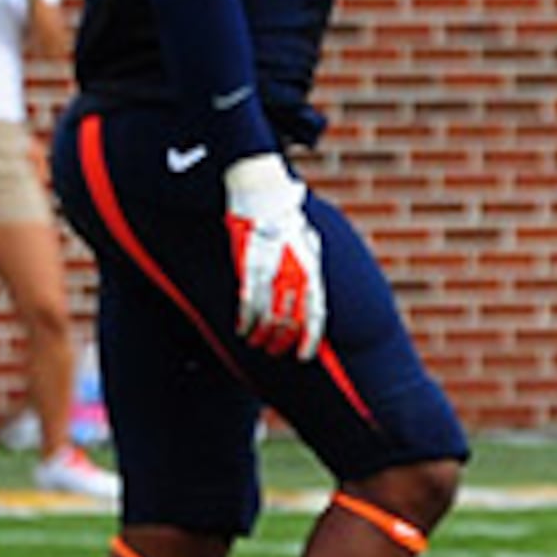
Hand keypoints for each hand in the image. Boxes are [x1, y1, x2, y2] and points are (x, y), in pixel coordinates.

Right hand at [222, 153, 325, 360]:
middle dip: (281, 342)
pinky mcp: (249, 269)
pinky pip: (247, 303)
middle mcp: (295, 277)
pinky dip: (244, 320)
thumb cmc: (288, 222)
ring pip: (267, 318)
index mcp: (312, 273)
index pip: (316, 315)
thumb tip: (312, 290)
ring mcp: (272, 274)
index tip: (302, 356)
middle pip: (290, 322)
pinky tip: (240, 329)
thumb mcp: (309, 246)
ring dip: (260, 336)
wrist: (266, 199)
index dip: (309, 339)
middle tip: (272, 351)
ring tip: (254, 343)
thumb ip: (310, 271)